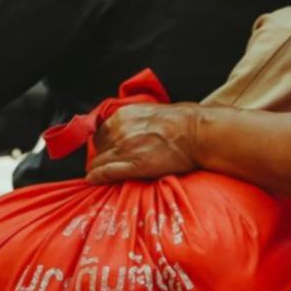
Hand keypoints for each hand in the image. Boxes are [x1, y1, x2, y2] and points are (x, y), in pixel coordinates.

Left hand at [86, 103, 201, 184]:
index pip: (100, 131)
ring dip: (99, 167)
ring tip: (102, 173)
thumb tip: (125, 126)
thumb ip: (132, 119)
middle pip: (98, 147)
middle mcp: (121, 131)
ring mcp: (126, 149)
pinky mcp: (135, 166)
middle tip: (106, 162)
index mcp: (124, 116)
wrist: (197, 133)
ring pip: (99, 161)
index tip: (106, 148)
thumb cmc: (180, 120)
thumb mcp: (150, 111)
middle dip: (100, 155)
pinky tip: (93, 179)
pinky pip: (107, 172)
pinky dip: (97, 176)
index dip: (103, 142)